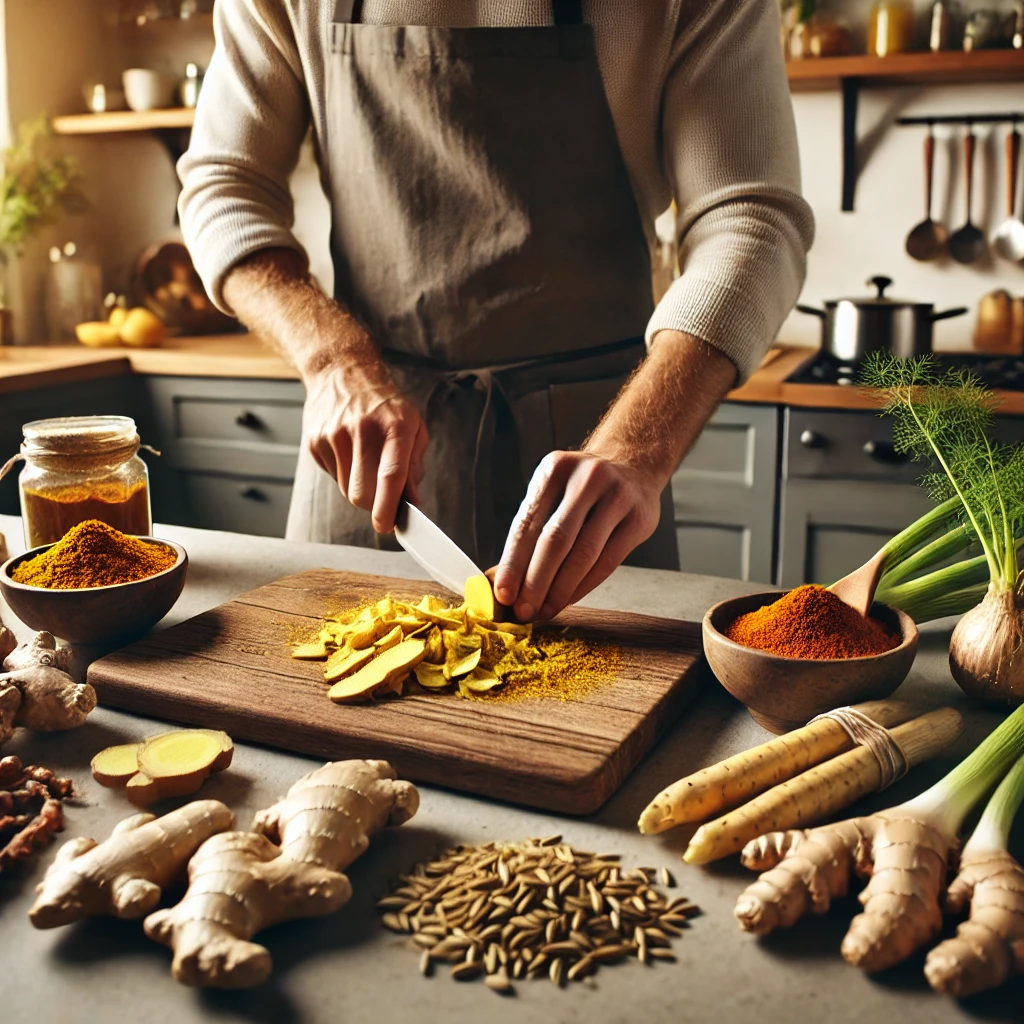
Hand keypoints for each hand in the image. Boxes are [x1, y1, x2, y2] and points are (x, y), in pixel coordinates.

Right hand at [304, 359, 428, 534]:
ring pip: (347, 490)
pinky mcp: (316, 441)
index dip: (388, 506)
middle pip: (363, 492)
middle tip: (382, 499)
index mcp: (395, 425)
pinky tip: (349, 452)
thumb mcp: (413, 427)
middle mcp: (363, 429)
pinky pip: (333, 477)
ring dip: (360, 489)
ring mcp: (334, 434)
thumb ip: (414, 466)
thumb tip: (411, 502)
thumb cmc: (386, 405)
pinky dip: (345, 475)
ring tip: (366, 463)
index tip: (386, 525)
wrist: (343, 372)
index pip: (391, 474)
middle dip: (374, 505)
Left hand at [493, 450, 662, 621]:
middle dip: (536, 582)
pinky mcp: (640, 518)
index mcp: (555, 468)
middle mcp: (588, 478)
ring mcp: (618, 496)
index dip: (513, 563)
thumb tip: (507, 581)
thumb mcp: (553, 490)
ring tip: (544, 610)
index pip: (528, 523)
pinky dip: (585, 586)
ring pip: (584, 554)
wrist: (633, 467)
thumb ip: (532, 527)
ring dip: (560, 590)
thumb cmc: (581, 489)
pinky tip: (568, 599)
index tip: (503, 594)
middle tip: (524, 610)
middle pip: (556, 539)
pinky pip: (608, 561)